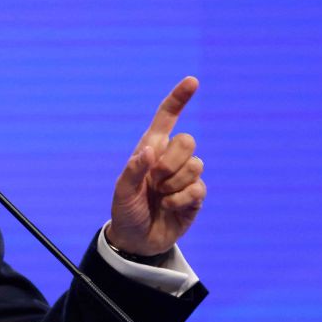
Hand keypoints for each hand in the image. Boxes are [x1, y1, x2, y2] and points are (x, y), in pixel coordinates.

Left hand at [106, 77, 204, 257]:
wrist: (137, 240)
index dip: (179, 98)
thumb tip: (150, 150)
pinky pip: (198, 188)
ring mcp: (185, 176)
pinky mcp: (195, 196)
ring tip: (160, 197)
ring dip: (174, 184)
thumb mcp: (122, 191)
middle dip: (171, 162)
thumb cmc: (126, 210)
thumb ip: (134, 170)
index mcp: (151, 149)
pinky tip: (170, 208)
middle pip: (188, 141)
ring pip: (196, 164)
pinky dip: (180, 200)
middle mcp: (170, 158)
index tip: (192, 81)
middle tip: (155, 181)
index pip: (167, 118)